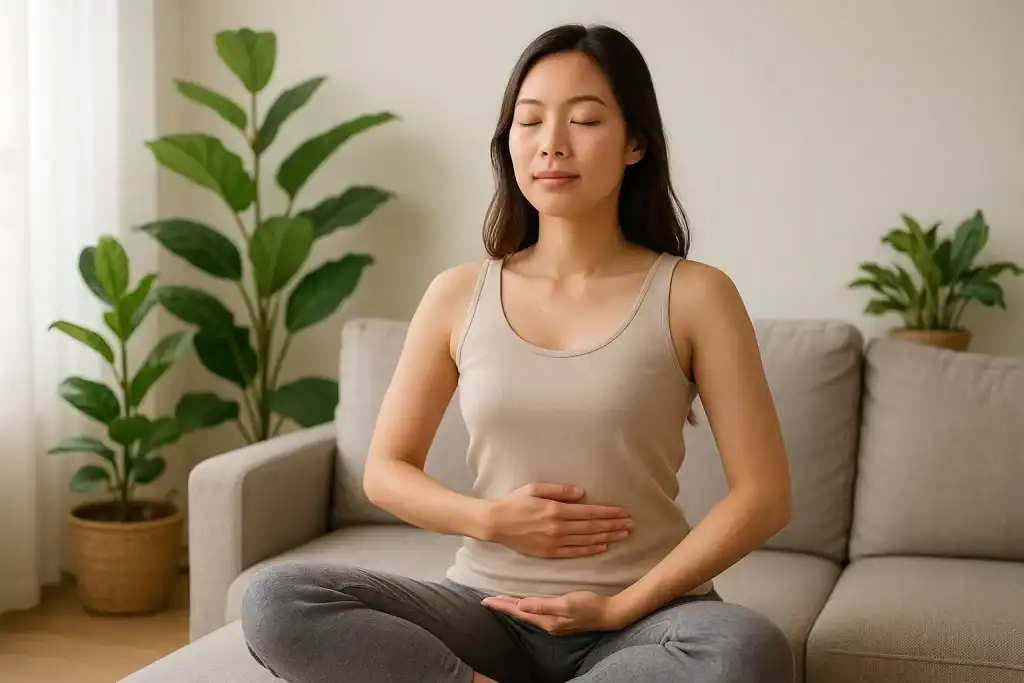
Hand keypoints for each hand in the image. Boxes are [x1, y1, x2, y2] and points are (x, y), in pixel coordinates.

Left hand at [481, 591, 631, 633]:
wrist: (609, 614)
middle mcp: (547, 623)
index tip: (486, 600)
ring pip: (527, 613)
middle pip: (520, 614)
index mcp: (546, 620)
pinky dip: (525, 606)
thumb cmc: (589, 606)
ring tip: (501, 601)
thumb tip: (520, 605)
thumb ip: (543, 605)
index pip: (518, 612)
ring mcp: (554, 622)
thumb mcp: (566, 603)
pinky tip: (524, 603)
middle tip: (487, 600)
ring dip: (513, 607)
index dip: (502, 605)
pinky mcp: (560, 618)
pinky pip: (536, 612)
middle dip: (504, 606)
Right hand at [482, 483, 632, 558]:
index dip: (608, 513)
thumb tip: (582, 493)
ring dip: (607, 538)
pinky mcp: (548, 553)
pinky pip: (574, 552)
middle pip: (592, 527)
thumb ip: (559, 490)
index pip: (589, 512)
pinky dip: (590, 550)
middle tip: (630, 525)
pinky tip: (602, 547)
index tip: (623, 512)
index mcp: (556, 510)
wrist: (496, 523)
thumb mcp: (535, 489)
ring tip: (622, 535)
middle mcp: (558, 527)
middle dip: (613, 526)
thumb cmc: (514, 502)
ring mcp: (554, 542)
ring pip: (587, 541)